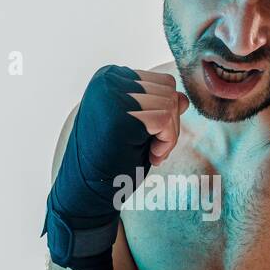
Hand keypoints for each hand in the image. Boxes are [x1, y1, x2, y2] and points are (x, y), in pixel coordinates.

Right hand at [43, 66, 187, 269]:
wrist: (85, 192)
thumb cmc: (111, 161)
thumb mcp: (137, 127)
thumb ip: (157, 107)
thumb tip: (183, 98)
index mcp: (107, 77)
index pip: (160, 82)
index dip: (165, 113)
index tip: (147, 139)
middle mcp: (107, 80)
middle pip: (168, 90)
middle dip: (170, 123)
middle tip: (152, 149)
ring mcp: (113, 95)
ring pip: (171, 104)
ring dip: (169, 135)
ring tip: (150, 152)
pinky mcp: (122, 115)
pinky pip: (166, 120)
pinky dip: (168, 142)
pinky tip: (152, 157)